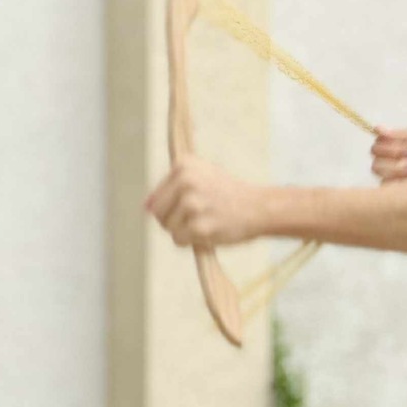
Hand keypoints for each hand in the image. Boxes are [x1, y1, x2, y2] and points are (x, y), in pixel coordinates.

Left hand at [146, 157, 268, 248]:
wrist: (260, 208)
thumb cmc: (230, 194)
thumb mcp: (202, 176)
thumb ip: (172, 186)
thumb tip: (146, 206)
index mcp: (183, 165)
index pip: (157, 198)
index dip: (174, 207)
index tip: (198, 203)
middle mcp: (185, 181)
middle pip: (158, 214)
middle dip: (175, 221)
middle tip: (201, 217)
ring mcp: (192, 203)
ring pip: (169, 228)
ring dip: (186, 231)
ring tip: (208, 222)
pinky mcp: (199, 226)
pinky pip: (179, 240)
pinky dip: (193, 241)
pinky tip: (210, 231)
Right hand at [371, 127, 406, 181]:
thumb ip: (406, 134)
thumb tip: (376, 128)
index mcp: (406, 147)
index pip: (378, 145)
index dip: (389, 147)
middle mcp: (402, 164)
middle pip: (375, 163)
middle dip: (393, 161)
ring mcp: (406, 182)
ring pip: (381, 179)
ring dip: (398, 173)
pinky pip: (393, 193)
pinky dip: (405, 185)